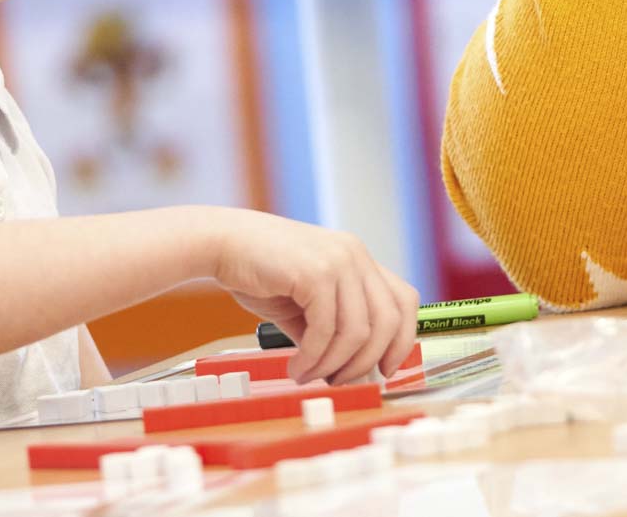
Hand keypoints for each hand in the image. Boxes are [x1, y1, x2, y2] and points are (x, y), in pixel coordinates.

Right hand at [208, 210, 419, 384]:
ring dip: (334, 365)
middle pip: (389, 322)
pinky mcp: (316, 272)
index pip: (405, 300)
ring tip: (308, 376)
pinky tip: (296, 366)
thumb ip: (330, 329)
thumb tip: (348, 371)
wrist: (221, 244)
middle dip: (366, 363)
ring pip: (358, 332)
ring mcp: (339, 260)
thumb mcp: (306, 302)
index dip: (402, 341)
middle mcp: (355, 255)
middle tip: (340, 382)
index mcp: (358, 259)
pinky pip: (326, 330)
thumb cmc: (260, 271)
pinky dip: (312, 358)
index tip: (384, 370)